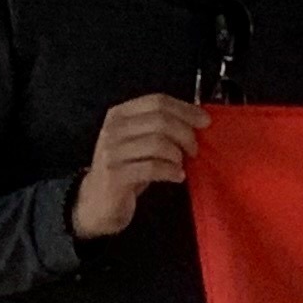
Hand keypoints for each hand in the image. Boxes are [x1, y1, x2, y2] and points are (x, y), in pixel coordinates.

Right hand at [72, 94, 201, 239]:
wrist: (97, 201)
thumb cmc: (126, 168)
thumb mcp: (140, 141)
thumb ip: (161, 127)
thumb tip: (198, 118)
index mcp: (120, 114)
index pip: (157, 101)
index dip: (185, 109)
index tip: (205, 121)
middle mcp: (113, 129)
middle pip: (160, 120)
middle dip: (185, 133)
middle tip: (194, 149)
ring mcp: (112, 152)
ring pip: (157, 143)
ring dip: (178, 154)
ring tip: (183, 163)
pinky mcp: (115, 175)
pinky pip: (152, 167)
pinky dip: (171, 171)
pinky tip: (178, 176)